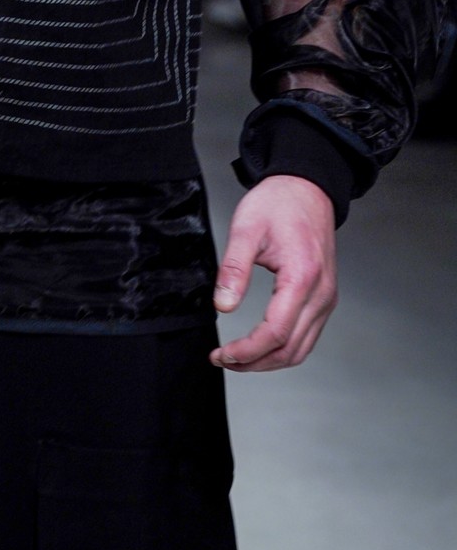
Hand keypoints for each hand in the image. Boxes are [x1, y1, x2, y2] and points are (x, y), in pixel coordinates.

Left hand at [210, 174, 337, 371]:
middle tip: (223, 360)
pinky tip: (261, 345)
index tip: (221, 355)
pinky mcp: (325, 298)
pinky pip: (307, 335)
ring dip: (269, 360)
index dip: (247, 352)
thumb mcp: (246, 228)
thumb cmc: (278, 203)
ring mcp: (327, 298)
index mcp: (302, 277)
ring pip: (301, 349)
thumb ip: (233, 268)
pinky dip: (283, 348)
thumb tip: (223, 306)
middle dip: (254, 362)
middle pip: (290, 349)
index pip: (276, 333)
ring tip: (238, 358)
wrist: (306, 188)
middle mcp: (322, 294)